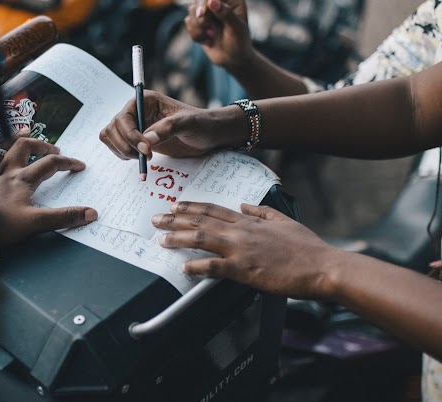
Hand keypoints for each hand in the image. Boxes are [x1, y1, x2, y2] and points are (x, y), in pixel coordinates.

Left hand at [0, 130, 97, 246]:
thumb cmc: (0, 228)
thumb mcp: (36, 224)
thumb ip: (64, 218)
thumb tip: (91, 213)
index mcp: (23, 180)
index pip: (50, 164)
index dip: (68, 163)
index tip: (79, 166)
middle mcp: (5, 171)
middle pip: (26, 148)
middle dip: (42, 146)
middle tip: (54, 150)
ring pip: (1, 147)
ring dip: (13, 137)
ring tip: (25, 130)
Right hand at [100, 90, 240, 159]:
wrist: (209, 135)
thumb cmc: (202, 124)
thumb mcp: (188, 123)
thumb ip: (168, 129)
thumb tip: (147, 141)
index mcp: (146, 101)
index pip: (124, 117)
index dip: (130, 135)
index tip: (145, 150)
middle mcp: (136, 112)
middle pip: (112, 128)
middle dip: (125, 145)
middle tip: (145, 156)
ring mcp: (135, 126)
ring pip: (110, 138)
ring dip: (122, 151)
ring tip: (144, 158)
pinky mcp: (136, 140)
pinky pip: (117, 147)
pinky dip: (124, 156)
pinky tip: (142, 161)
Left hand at [152, 202, 338, 299]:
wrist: (322, 266)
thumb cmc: (306, 247)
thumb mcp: (283, 221)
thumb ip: (262, 212)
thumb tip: (246, 205)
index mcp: (250, 221)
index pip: (214, 209)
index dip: (192, 207)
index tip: (176, 205)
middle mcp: (241, 231)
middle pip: (201, 221)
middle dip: (175, 220)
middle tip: (156, 219)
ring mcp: (241, 249)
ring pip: (202, 239)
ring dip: (179, 238)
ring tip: (162, 239)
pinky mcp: (245, 269)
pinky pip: (214, 267)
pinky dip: (197, 266)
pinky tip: (184, 267)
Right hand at [186, 0, 251, 72]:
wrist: (233, 59)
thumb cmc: (239, 42)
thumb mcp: (236, 28)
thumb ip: (226, 14)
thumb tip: (212, 1)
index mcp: (232, 0)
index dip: (204, 1)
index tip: (202, 13)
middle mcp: (218, 2)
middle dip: (200, 15)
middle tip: (205, 25)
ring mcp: (208, 12)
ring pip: (192, 10)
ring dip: (198, 27)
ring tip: (211, 36)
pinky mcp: (199, 22)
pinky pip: (188, 22)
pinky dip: (196, 34)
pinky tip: (207, 41)